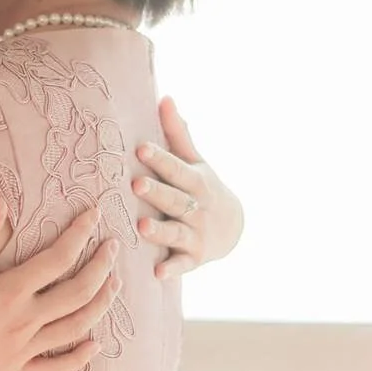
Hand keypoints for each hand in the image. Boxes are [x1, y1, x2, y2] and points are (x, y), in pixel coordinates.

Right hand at [0, 198, 118, 370]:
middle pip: (79, 292)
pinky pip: (57, 369)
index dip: (81, 233)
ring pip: (77, 328)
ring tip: (113, 285)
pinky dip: (80, 357)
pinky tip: (95, 344)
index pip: (59, 257)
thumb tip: (0, 202)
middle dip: (103, 266)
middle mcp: (24, 322)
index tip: (94, 216)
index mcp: (9, 292)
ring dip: (101, 304)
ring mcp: (23, 351)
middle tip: (114, 248)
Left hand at [132, 97, 245, 278]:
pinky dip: (172, 270)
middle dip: (156, 193)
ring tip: (141, 227)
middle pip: (174, 200)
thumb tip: (164, 96)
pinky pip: (183, 265)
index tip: (141, 148)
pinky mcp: (195, 258)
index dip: (160, 159)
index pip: (176, 169)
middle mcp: (196, 208)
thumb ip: (178, 133)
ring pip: (176, 233)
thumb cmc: (202, 187)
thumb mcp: (196, 161)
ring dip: (159, 231)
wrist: (235, 227)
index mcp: (195, 181)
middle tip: (136, 184)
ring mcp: (196, 234)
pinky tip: (157, 274)